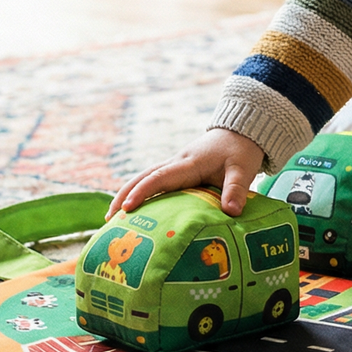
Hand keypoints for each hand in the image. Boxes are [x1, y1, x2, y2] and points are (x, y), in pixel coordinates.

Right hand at [106, 128, 266, 219]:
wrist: (242, 131)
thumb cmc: (241, 150)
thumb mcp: (243, 169)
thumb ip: (236, 190)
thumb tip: (231, 213)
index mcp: (189, 163)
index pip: (160, 177)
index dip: (143, 192)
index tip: (127, 208)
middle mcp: (176, 164)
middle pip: (142, 177)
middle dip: (123, 196)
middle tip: (108, 220)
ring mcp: (175, 166)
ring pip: (144, 178)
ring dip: (127, 195)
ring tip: (112, 220)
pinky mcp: (178, 171)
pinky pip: (154, 182)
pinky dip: (140, 194)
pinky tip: (134, 212)